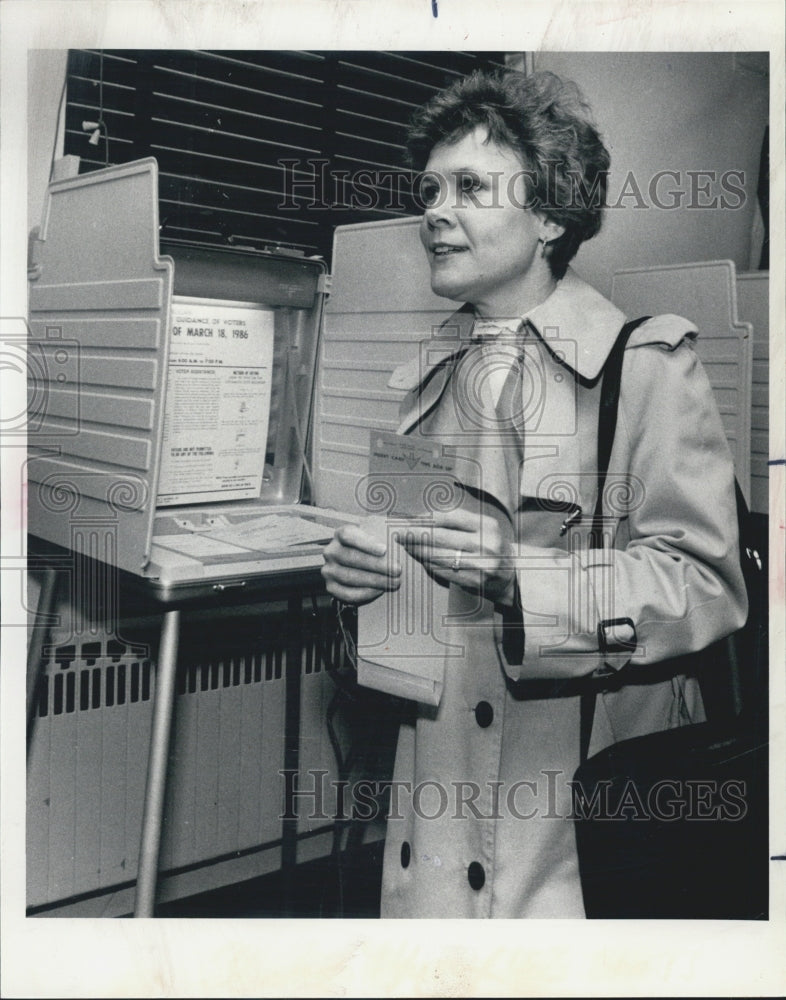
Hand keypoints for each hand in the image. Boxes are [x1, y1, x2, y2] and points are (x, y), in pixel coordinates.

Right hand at [321, 523, 401, 605]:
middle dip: (376, 565)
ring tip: (393, 582)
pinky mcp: (331, 587)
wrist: (367, 567)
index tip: (384, 550)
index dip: (365, 543)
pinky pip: (347, 593)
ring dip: (374, 581)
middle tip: (397, 570)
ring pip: (349, 577)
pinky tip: (380, 590)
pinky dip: (365, 593)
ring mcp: (329, 570)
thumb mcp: (381, 535)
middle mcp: (332, 551)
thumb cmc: (376, 548)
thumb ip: (390, 534)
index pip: (348, 535)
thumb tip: (402, 536)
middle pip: (351, 557)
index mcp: (342, 534)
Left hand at [399, 508, 515, 603]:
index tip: (411, 519)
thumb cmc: (490, 548)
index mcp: (487, 526)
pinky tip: (420, 560)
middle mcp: (486, 543)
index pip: (450, 517)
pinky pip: (443, 571)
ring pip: (439, 555)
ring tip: (407, 547)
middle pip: (441, 536)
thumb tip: (420, 519)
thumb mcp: (482, 529)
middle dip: (416, 534)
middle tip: (400, 534)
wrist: (511, 576)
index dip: (427, 517)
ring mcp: (481, 564)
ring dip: (418, 551)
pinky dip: (428, 565)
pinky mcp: (474, 581)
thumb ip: (457, 523)